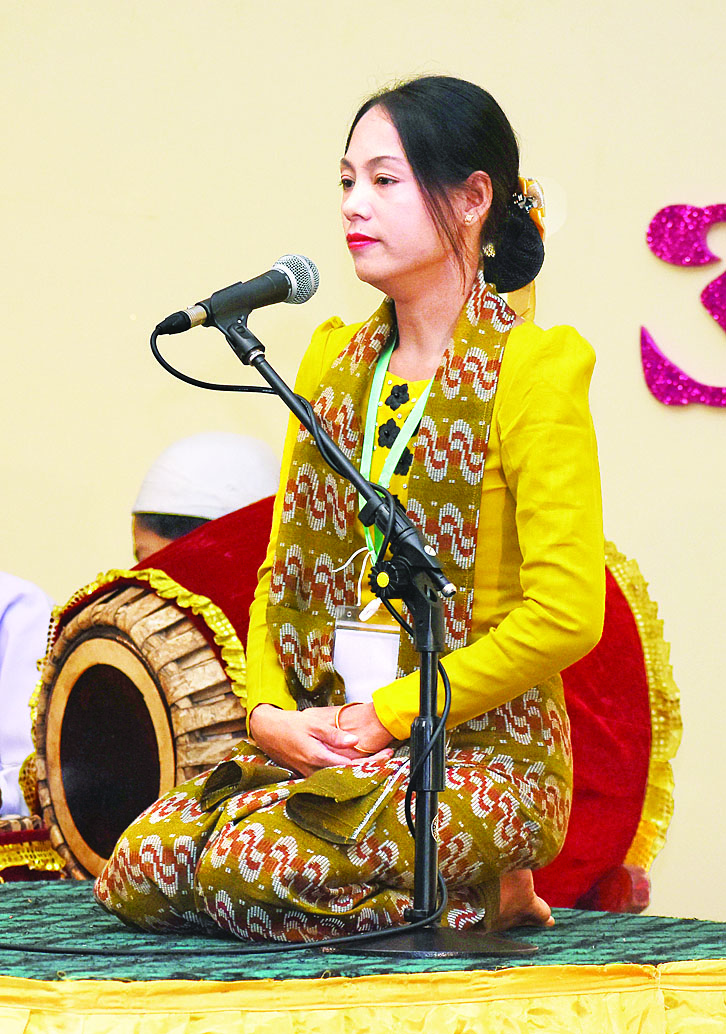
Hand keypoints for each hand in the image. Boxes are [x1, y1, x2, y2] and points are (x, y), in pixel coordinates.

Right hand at [248, 703, 392, 777]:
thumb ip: (333, 734)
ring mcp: (312, 775)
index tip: (387, 755)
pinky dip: (346, 772)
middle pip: (349, 775)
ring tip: (377, 761)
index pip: (351, 765)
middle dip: (370, 768)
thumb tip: (353, 741)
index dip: (372, 762)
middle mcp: (316, 770)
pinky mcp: (309, 775)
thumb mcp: (313, 724)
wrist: (268, 732)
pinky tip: (356, 765)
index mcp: (318, 757)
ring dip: (359, 771)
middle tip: (387, 757)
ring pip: (341, 777)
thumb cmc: (290, 725)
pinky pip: (331, 776)